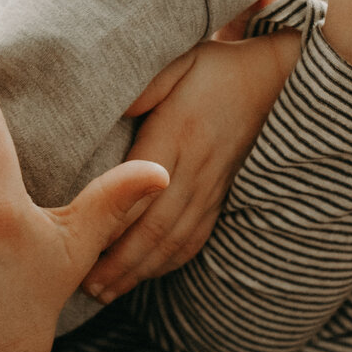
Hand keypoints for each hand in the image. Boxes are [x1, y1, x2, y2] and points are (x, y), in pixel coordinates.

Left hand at [83, 32, 304, 301]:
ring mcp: (213, 186)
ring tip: (105, 292)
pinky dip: (170, 262)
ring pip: (175, 241)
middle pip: (156, 227)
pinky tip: (146, 275)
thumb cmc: (217, 67)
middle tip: (84, 287)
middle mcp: (197, 167)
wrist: (274, 78)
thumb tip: (113, 108)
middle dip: (120, 263)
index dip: (111, 223)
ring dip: (140, 271)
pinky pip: (196, 237)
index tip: (78, 243)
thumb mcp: (180, 60)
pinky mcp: (222, 195)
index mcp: (179, 133)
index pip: (140, 189)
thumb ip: (146, 84)